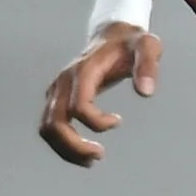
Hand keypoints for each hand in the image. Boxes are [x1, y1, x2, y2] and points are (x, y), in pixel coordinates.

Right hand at [38, 24, 162, 166]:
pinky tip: (84, 152)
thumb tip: (146, 92)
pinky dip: (62, 144)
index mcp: (83, 70)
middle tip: (99, 156)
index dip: (97, 121)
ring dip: (66, 149)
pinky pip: (49, 126)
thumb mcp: (148, 46)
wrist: (112, 35)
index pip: (78, 105)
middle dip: (74, 146)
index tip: (119, 121)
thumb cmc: (131, 44)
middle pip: (54, 122)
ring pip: (47, 128)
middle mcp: (63, 81)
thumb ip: (148, 66)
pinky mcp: (56, 98)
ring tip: (92, 160)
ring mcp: (56, 90)